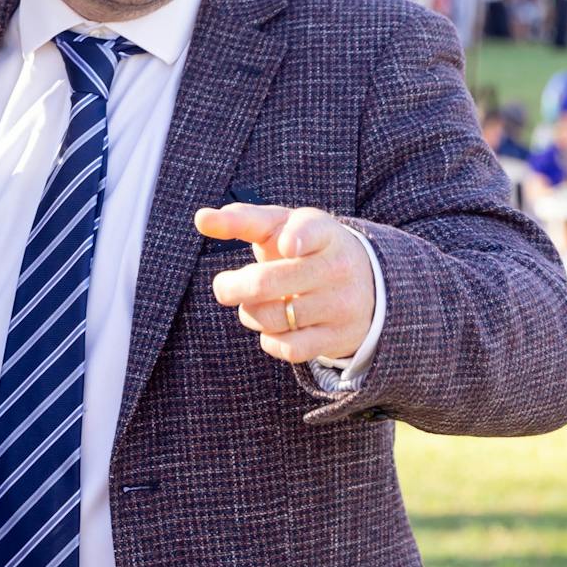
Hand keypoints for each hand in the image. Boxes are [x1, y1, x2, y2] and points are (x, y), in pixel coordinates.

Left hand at [195, 203, 373, 365]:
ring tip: (255, 305)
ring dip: (250, 314)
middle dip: (232, 287)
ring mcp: (341, 303)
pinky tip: (274, 327)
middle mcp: (336, 267)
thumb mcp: (281, 227)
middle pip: (266, 282)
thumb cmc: (304, 249)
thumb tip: (201, 219)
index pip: (310, 231)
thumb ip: (242, 220)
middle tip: (223, 286)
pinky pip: (289, 348)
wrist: (366, 282)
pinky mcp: (338, 336)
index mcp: (322, 232)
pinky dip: (270, 340)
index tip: (286, 246)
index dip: (297, 238)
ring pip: (272, 317)